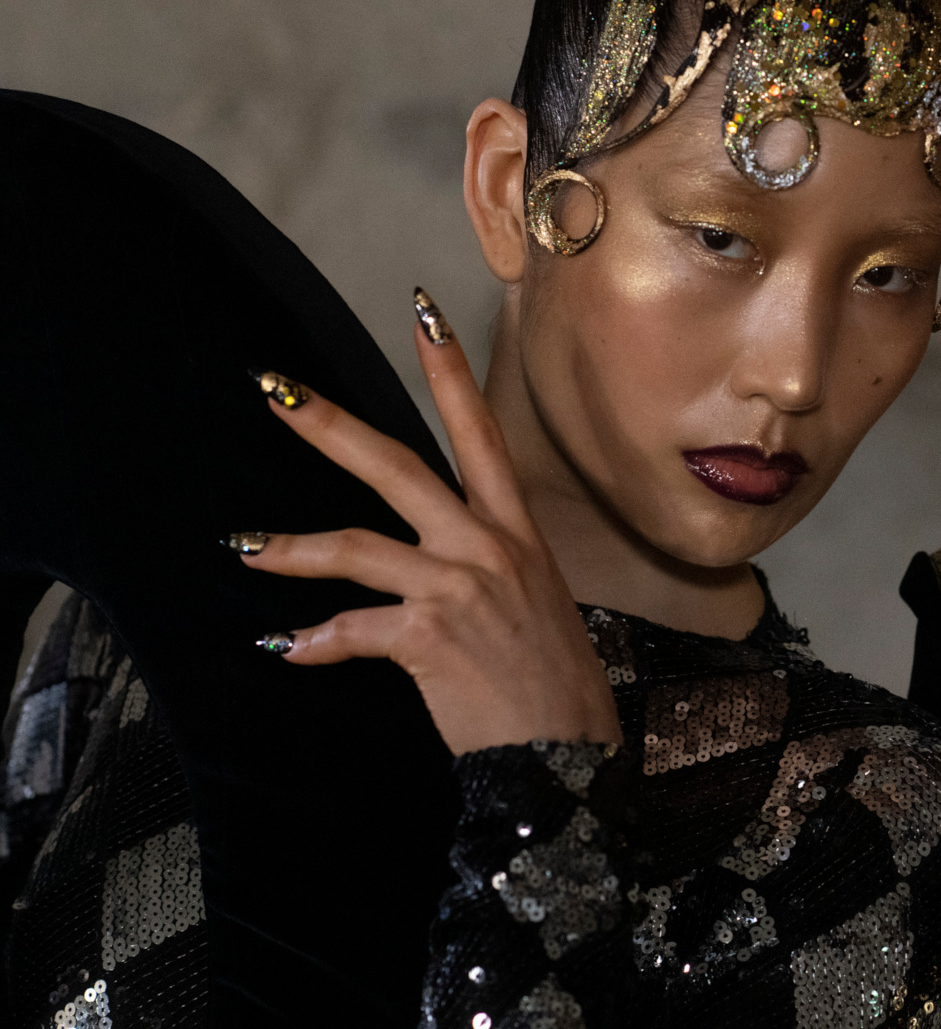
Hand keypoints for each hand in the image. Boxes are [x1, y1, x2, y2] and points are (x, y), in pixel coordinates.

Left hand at [237, 294, 621, 754]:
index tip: (423, 314)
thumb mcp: (537, 608)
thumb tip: (444, 572)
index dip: (450, 373)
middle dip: (332, 425)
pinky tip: (283, 650)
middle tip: (277, 391)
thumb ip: (489, 574)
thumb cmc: (555, 690)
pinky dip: (311, 642)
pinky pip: (350, 629)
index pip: (480, 436)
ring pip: (355, 545)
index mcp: (517, 533)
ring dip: (289, 547)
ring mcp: (458, 588)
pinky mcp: (428, 637)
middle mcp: (488, 547)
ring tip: (242, 548)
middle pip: (400, 465)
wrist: (567, 756)